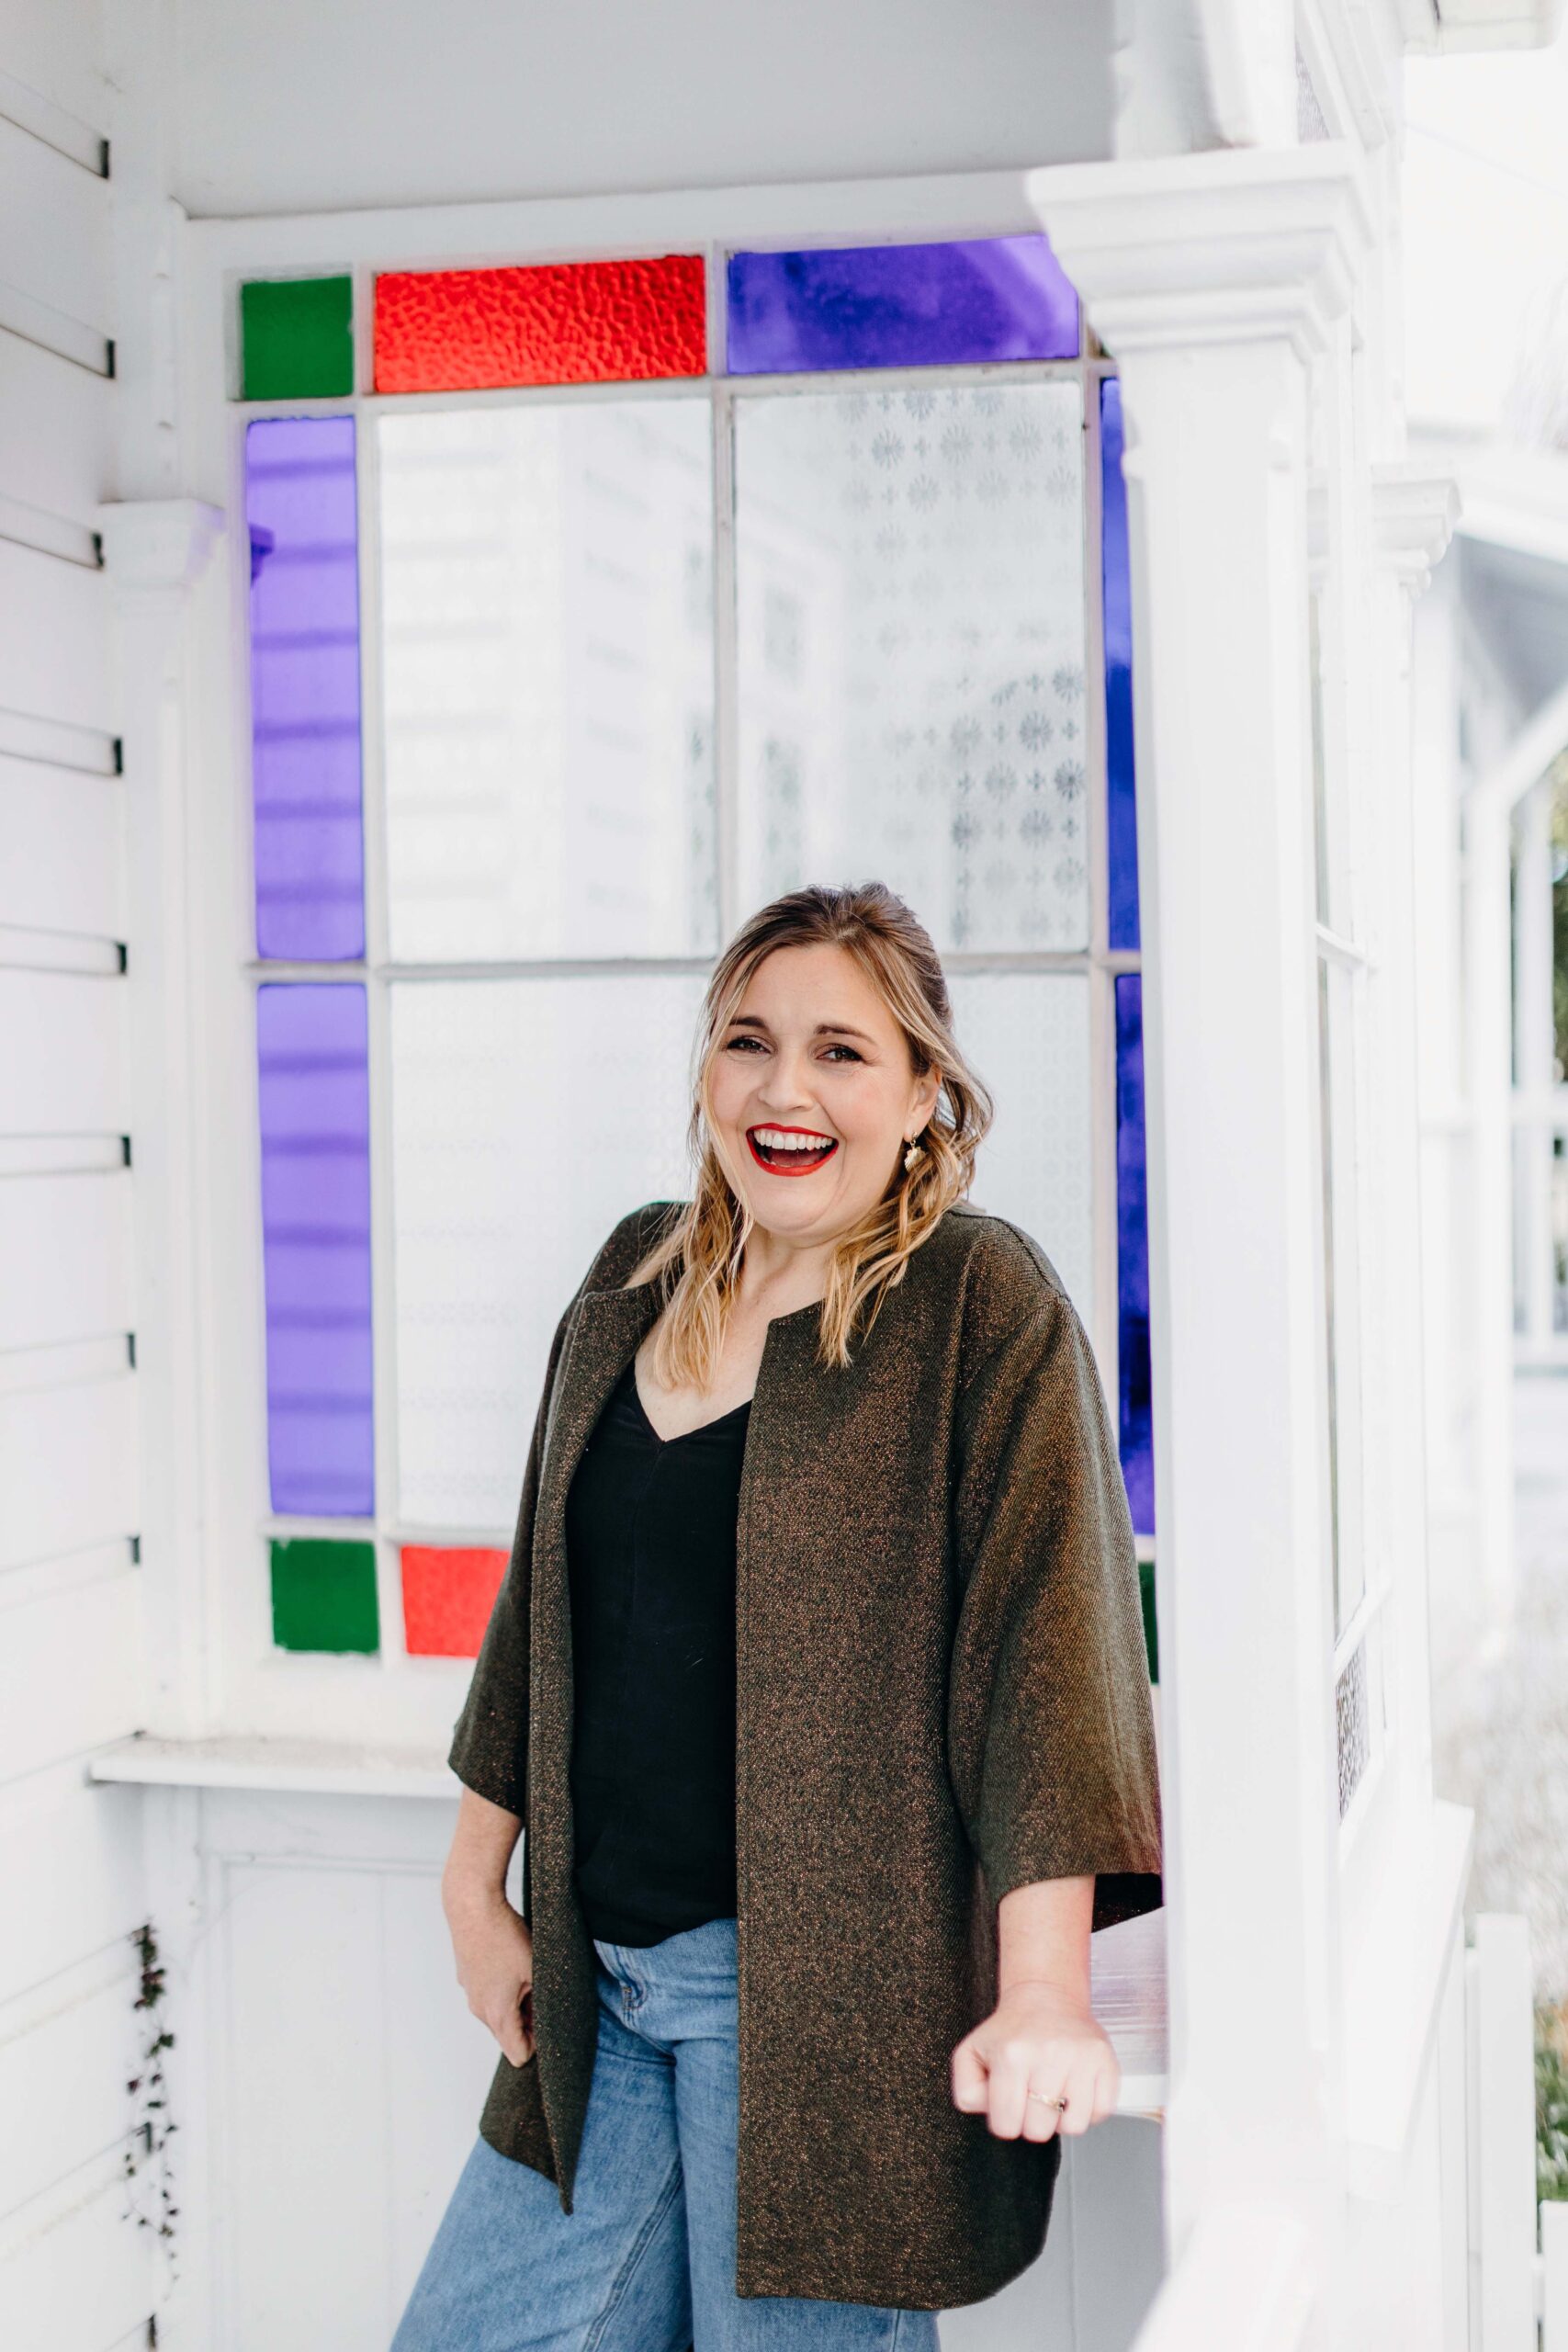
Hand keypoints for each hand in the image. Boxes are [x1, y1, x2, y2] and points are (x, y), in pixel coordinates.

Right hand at [443, 1878, 534, 2066]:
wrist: (472, 1906)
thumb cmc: (505, 1937)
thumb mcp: (536, 1969)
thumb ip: (544, 2000)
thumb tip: (554, 2015)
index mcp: (497, 2015)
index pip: (518, 2054)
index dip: (539, 2044)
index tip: (550, 2021)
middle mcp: (479, 2009)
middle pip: (508, 2034)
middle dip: (529, 2020)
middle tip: (543, 1991)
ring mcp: (470, 1992)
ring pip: (499, 2012)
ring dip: (517, 2002)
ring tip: (527, 1972)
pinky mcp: (467, 1976)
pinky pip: (488, 1993)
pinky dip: (502, 1986)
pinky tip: (510, 1960)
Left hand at [950, 1980, 1118, 2140]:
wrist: (1045, 1996)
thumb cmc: (1010, 2031)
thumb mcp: (971, 2054)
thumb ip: (966, 2092)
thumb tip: (993, 2113)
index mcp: (1011, 2055)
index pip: (1007, 2126)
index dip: (1006, 2121)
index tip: (1009, 2103)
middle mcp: (1048, 2054)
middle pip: (1040, 2130)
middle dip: (1032, 2121)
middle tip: (1032, 2096)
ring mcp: (1081, 2057)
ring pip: (1073, 2127)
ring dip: (1061, 2118)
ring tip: (1054, 2093)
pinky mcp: (1105, 2061)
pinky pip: (1102, 2112)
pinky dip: (1088, 2110)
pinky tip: (1075, 2090)